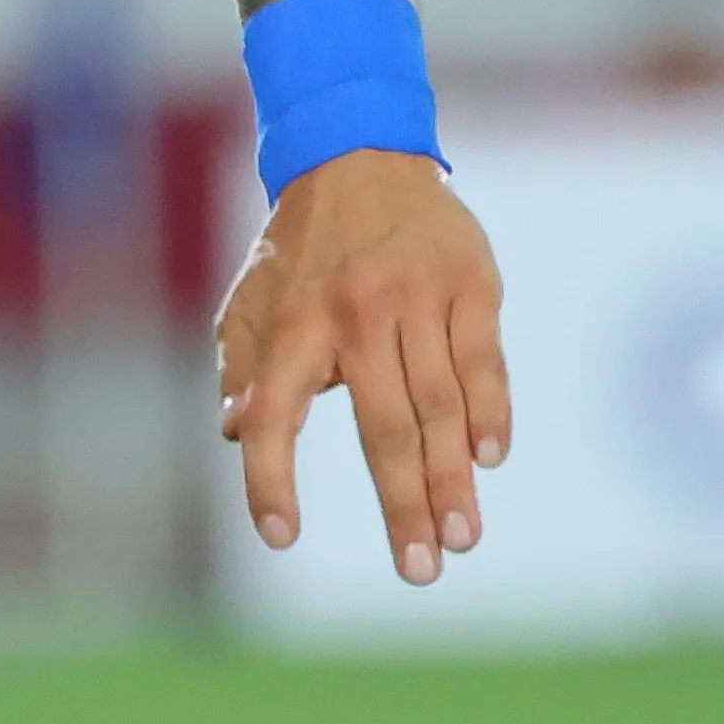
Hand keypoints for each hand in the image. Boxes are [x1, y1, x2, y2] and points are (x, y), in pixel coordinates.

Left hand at [217, 147, 506, 583]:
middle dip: (402, 504)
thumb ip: (243, 363)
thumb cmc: (299, 248)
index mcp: (293, 321)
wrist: (357, 154)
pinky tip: (489, 459)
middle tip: (418, 570)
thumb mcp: (252, 296)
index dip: (270, 477)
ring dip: (452, 478)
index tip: (279, 537)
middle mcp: (355, 312)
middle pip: (383, 426)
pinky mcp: (471, 282)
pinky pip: (483, 361)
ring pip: (440, 404)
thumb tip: (234, 431)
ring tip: (460, 537)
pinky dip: (490, 413)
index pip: (272, 413)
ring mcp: (418, 296)